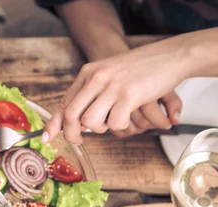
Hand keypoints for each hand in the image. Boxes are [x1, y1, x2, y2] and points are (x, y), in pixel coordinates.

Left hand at [44, 39, 188, 143]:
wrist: (170, 55)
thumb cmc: (140, 69)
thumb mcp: (109, 74)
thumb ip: (91, 93)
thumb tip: (76, 120)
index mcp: (89, 73)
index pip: (64, 102)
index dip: (53, 124)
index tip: (47, 138)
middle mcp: (96, 78)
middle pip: (71, 115)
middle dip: (72, 134)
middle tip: (80, 140)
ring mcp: (111, 86)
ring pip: (91, 122)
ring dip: (101, 128)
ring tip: (113, 120)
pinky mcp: (129, 95)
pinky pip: (115, 123)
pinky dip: (121, 126)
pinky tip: (129, 115)